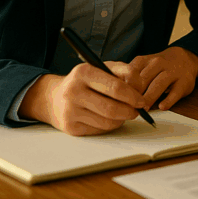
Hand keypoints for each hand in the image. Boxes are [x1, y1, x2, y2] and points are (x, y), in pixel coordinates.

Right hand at [22, 66, 145, 135]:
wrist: (56, 97)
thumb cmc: (87, 81)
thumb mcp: (104, 68)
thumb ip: (126, 72)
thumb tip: (140, 88)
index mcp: (83, 72)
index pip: (115, 87)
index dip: (133, 96)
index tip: (142, 101)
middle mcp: (73, 91)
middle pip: (112, 108)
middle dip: (130, 111)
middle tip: (137, 111)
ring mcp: (70, 110)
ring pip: (107, 122)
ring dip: (121, 120)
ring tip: (124, 113)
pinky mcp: (70, 127)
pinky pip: (99, 130)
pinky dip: (109, 125)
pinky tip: (109, 118)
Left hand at [107, 46, 197, 110]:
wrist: (185, 59)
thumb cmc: (158, 68)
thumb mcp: (143, 66)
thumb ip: (129, 78)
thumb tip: (112, 95)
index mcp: (145, 60)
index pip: (131, 72)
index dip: (124, 87)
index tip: (117, 98)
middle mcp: (159, 63)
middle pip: (144, 79)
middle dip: (135, 94)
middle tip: (128, 108)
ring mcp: (173, 72)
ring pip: (159, 84)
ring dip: (150, 97)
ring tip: (143, 109)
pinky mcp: (184, 82)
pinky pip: (176, 92)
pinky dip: (168, 100)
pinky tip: (162, 106)